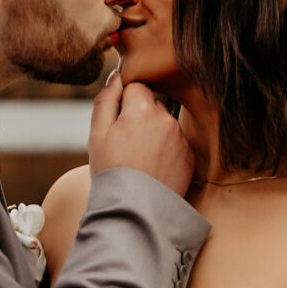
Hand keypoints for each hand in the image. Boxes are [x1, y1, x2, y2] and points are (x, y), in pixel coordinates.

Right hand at [89, 75, 194, 196]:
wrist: (134, 210)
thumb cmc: (111, 171)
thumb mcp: (97, 134)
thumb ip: (106, 99)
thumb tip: (116, 76)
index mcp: (143, 109)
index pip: (136, 87)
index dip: (123, 104)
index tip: (117, 125)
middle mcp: (167, 119)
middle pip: (152, 104)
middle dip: (139, 117)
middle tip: (125, 145)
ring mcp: (181, 139)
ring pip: (164, 124)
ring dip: (153, 134)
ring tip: (138, 160)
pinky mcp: (189, 157)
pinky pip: (175, 144)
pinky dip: (165, 151)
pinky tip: (152, 169)